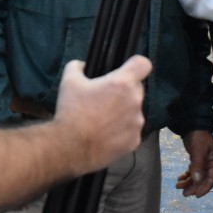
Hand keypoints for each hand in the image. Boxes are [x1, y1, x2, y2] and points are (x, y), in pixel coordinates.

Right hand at [52, 56, 151, 176]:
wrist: (70, 147)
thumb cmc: (71, 110)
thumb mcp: (69, 81)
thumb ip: (78, 66)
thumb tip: (84, 65)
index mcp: (122, 83)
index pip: (143, 64)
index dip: (136, 65)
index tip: (127, 70)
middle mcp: (135, 101)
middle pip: (137, 89)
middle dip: (124, 91)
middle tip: (104, 98)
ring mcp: (137, 123)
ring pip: (134, 110)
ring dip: (123, 111)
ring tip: (103, 120)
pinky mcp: (135, 141)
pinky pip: (131, 130)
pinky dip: (122, 130)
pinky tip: (106, 134)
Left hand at [175, 129, 212, 196]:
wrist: (192, 125)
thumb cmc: (199, 137)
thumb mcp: (199, 151)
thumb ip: (198, 165)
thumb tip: (196, 181)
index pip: (212, 179)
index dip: (204, 188)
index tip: (196, 195)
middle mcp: (212, 164)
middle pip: (204, 180)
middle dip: (194, 187)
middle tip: (184, 193)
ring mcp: (205, 163)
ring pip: (197, 177)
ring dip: (188, 182)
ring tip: (178, 186)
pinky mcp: (197, 161)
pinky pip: (193, 172)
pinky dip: (187, 176)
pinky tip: (180, 178)